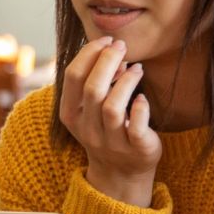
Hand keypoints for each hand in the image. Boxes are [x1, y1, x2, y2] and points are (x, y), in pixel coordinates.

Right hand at [58, 36, 159, 205]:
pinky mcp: (135, 150)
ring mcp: (110, 142)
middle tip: (122, 46)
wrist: (121, 173)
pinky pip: (136, 126)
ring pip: (112, 107)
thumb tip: (111, 50)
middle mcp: (87, 129)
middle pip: (93, 89)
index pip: (72, 76)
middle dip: (108, 60)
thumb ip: (95, 80)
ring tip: (137, 68)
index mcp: (70, 114)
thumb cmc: (106, 130)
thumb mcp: (90, 108)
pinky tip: (143, 98)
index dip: (89, 53)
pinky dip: (140, 108)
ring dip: (126, 82)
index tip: (107, 40)